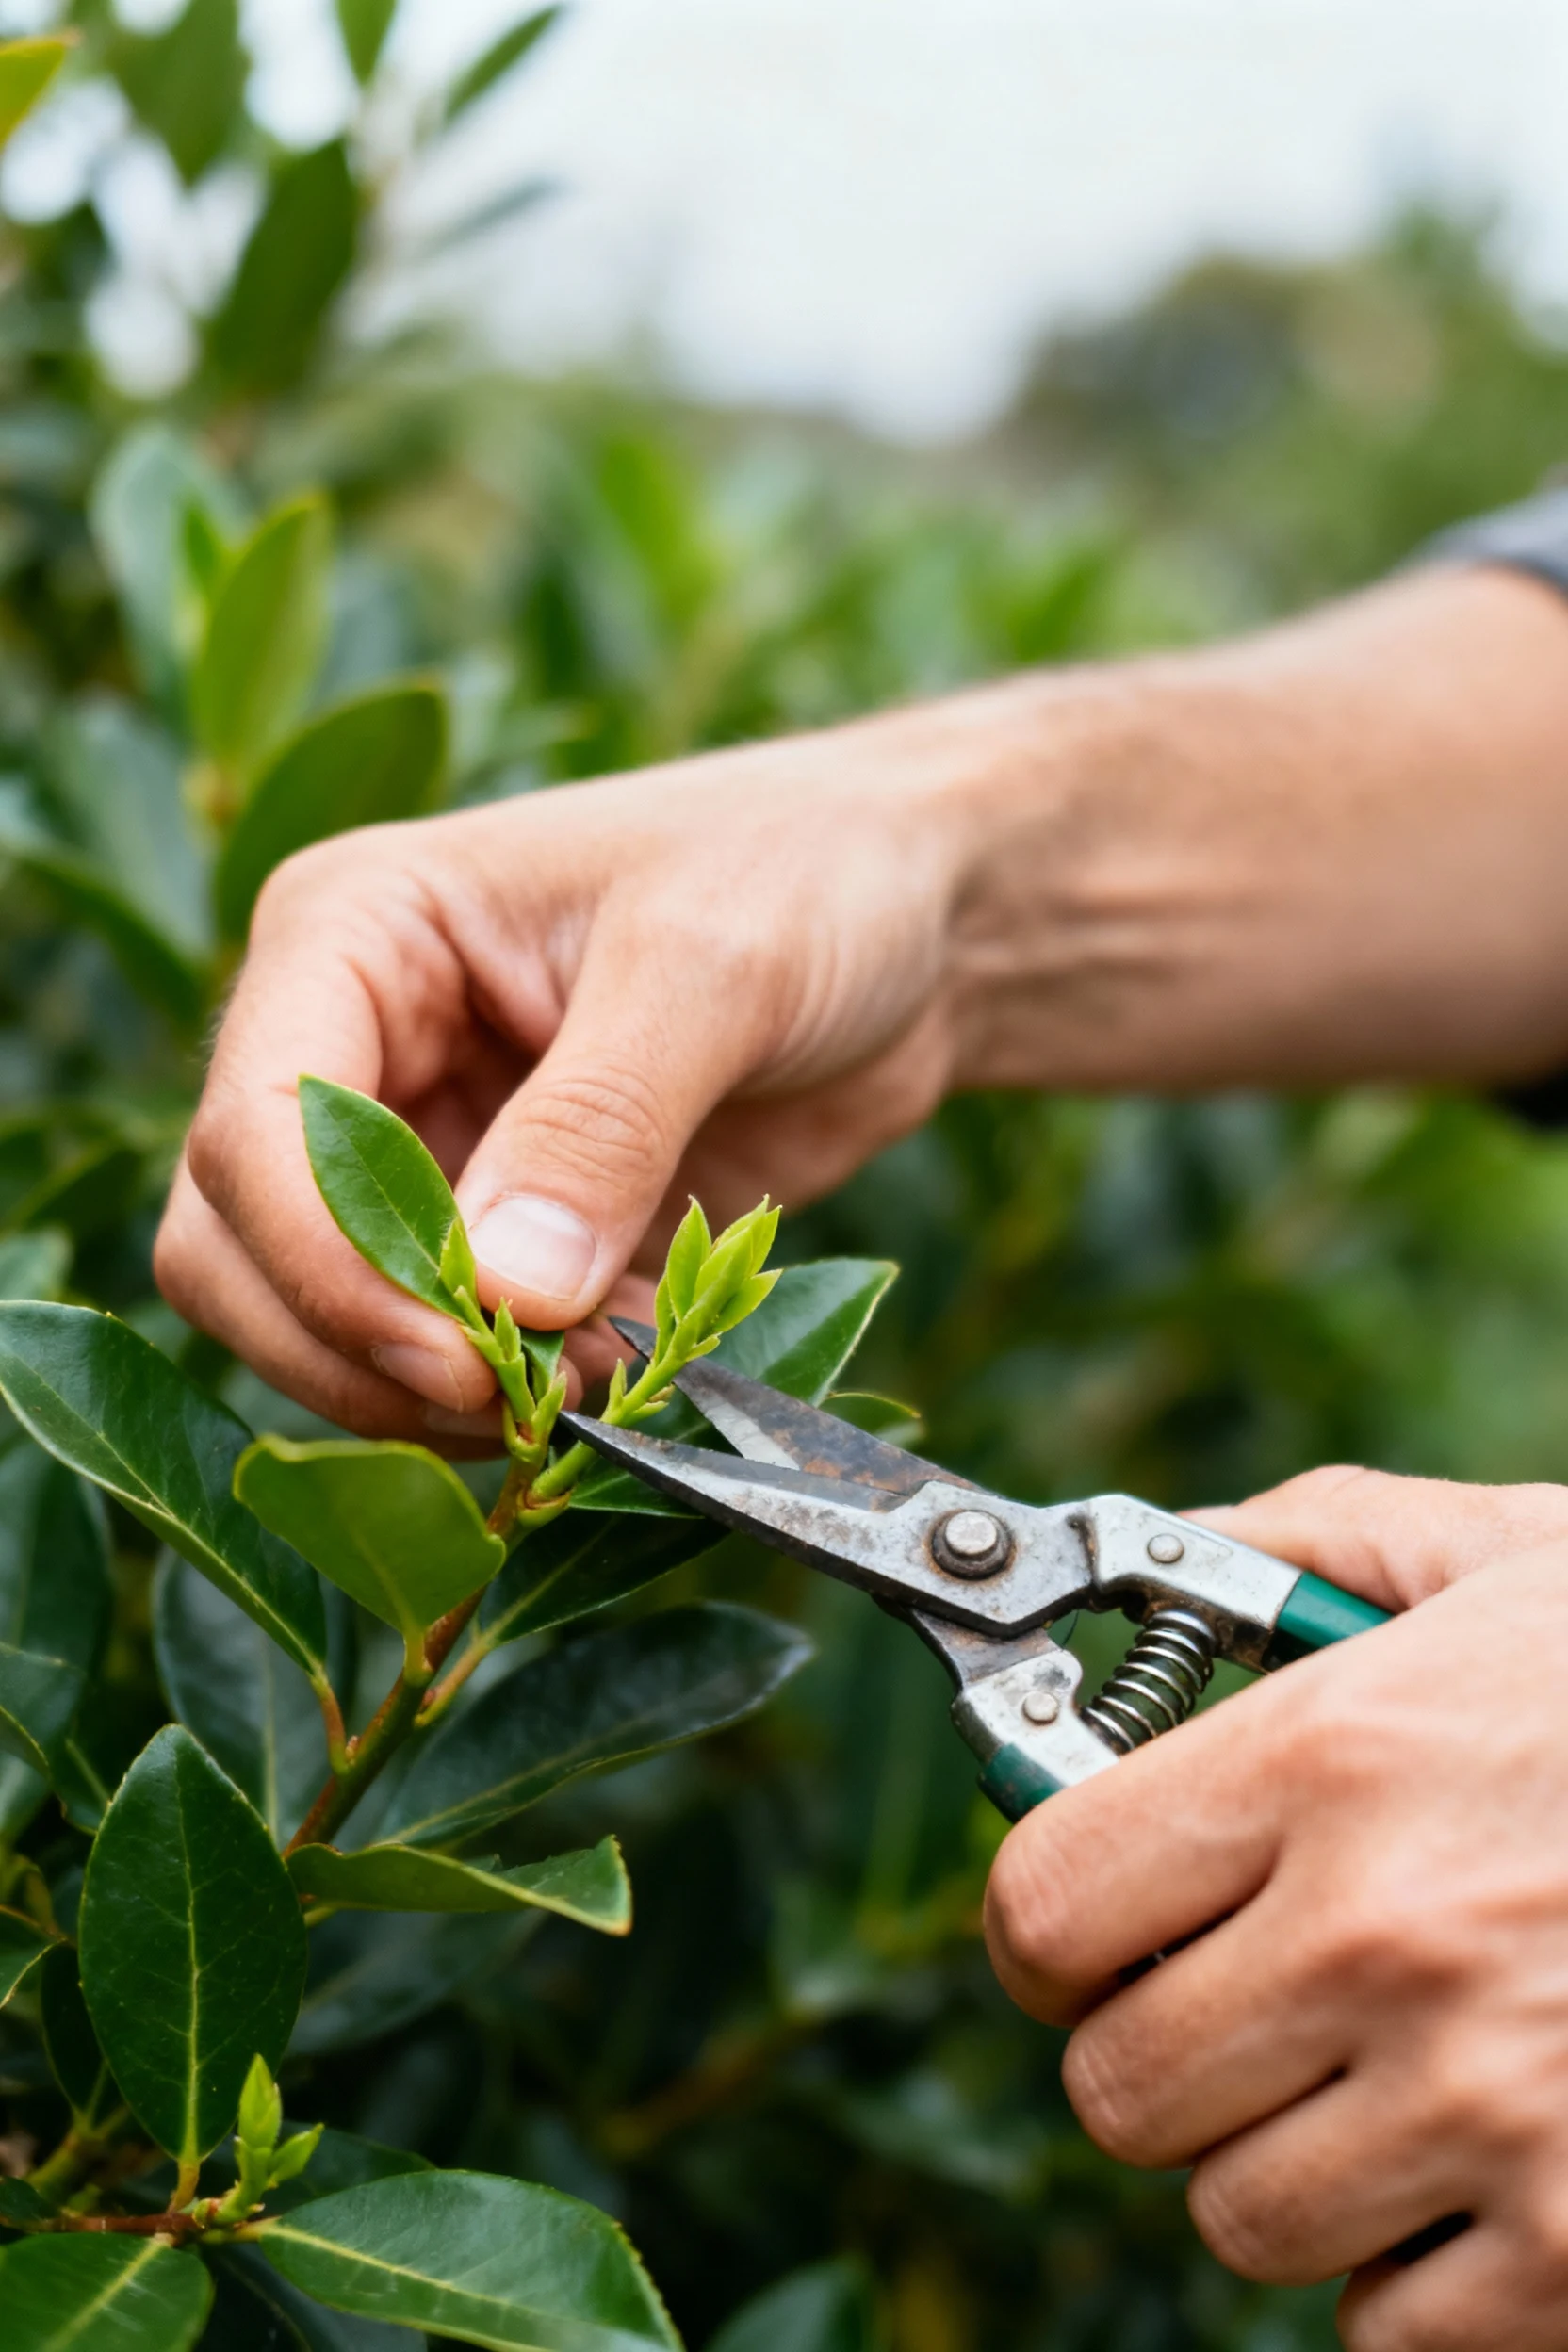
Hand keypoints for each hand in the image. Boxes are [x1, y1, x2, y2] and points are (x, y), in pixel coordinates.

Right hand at [155, 716, 977, 1435]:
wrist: (914, 918)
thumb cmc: (808, 874)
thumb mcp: (710, 968)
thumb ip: (602, 1124)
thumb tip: (503, 1296)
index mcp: (353, 931)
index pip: (256, 1132)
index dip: (331, 1270)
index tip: (465, 1359)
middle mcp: (353, 1043)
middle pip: (244, 1250)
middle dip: (367, 1350)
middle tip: (527, 1401)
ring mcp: (420, 1143)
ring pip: (329, 1322)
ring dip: (447, 1389)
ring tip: (608, 1378)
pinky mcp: (499, 1226)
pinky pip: (453, 1348)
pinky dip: (529, 1387)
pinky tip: (640, 1357)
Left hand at [985, 1470, 1567, 2350]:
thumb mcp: (1495, 1553)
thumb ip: (1294, 1547)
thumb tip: (1128, 1571)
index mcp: (1333, 1758)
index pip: (1042, 1907)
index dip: (1049, 1928)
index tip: (1089, 1926)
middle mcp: (1386, 1939)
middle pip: (1117, 2089)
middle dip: (1167, 2045)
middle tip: (1256, 1995)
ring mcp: (1491, 2111)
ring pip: (1238, 2218)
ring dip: (1291, 2155)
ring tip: (1399, 2062)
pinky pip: (1381, 2331)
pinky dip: (1411, 2273)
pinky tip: (1489, 2157)